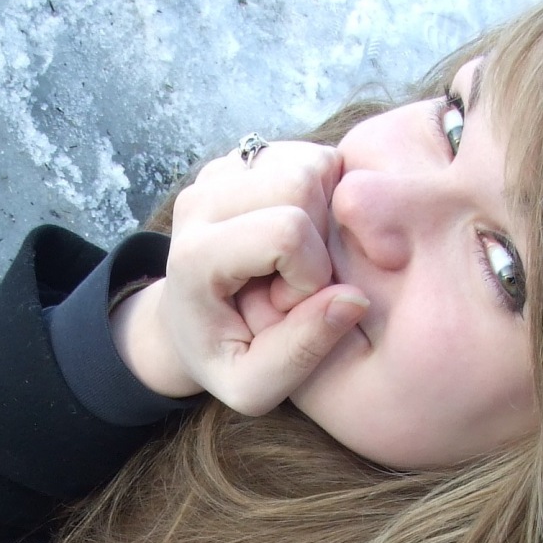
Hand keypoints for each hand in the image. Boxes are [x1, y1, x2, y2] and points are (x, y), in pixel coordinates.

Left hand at [112, 141, 368, 414]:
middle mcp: (200, 200)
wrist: (187, 323)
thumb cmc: (223, 359)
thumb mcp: (255, 385)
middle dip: (320, 239)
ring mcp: (220, 171)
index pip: (286, 232)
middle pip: (300, 182)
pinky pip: (313, 158)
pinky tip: (303, 235)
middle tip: (296, 281)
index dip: (310, 274)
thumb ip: (302, 351)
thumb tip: (355, 299)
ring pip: (311, 162)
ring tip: (297, 258)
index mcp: (195, 256)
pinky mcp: (245, 157)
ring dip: (325, 215)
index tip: (288, 306)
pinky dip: (325, 196)